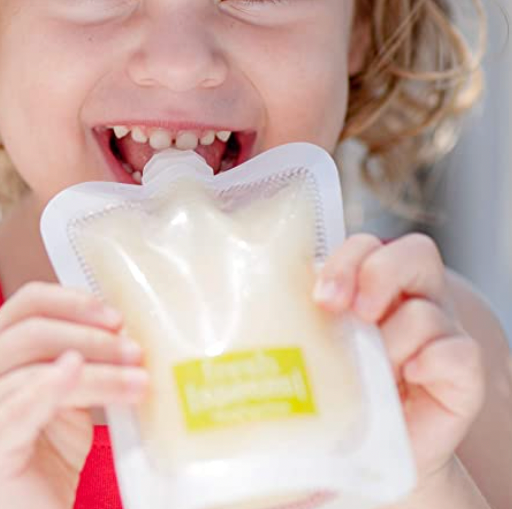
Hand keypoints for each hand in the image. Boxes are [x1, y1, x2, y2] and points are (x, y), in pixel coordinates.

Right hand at [0, 282, 147, 508]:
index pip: (28, 303)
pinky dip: (51, 387)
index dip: (73, 301)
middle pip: (34, 332)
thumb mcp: (67, 394)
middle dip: (92, 338)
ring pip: (38, 369)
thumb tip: (125, 333)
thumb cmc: (46, 453)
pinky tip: (76, 374)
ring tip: (136, 381)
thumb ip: (80, 359)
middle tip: (135, 351)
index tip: (114, 316)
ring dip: (97, 371)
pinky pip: (19, 408)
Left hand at [312, 233, 484, 487]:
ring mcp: (442, 334)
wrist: (364, 452)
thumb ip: (289, 317)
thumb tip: (234, 311)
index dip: (347, 261)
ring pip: (427, 311)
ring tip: (374, 371)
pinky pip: (460, 353)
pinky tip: (408, 377)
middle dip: (379, 274)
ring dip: (393, 339)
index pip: (369, 245)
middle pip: (415, 253)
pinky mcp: (462, 377)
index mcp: (374, 285)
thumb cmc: (333, 389)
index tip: (321, 296)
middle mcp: (413, 299)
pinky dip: (432, 361)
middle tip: (354, 312)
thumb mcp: (308, 346)